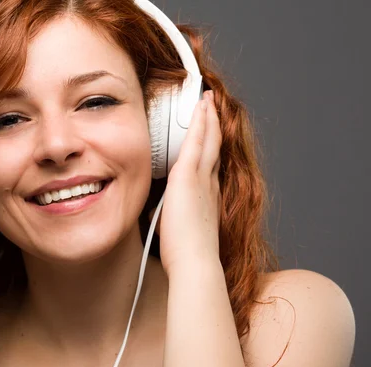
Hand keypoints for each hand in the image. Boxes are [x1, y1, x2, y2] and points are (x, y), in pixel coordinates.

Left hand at [152, 90, 222, 275]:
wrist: (195, 262)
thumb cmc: (185, 253)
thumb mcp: (178, 229)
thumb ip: (169, 217)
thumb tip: (157, 217)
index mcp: (206, 197)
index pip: (209, 166)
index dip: (211, 148)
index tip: (210, 136)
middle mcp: (209, 184)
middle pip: (213, 147)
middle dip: (213, 126)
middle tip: (213, 108)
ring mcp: (202, 178)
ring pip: (209, 139)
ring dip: (209, 118)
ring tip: (208, 100)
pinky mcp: (189, 176)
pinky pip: (197, 141)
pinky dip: (201, 122)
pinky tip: (202, 107)